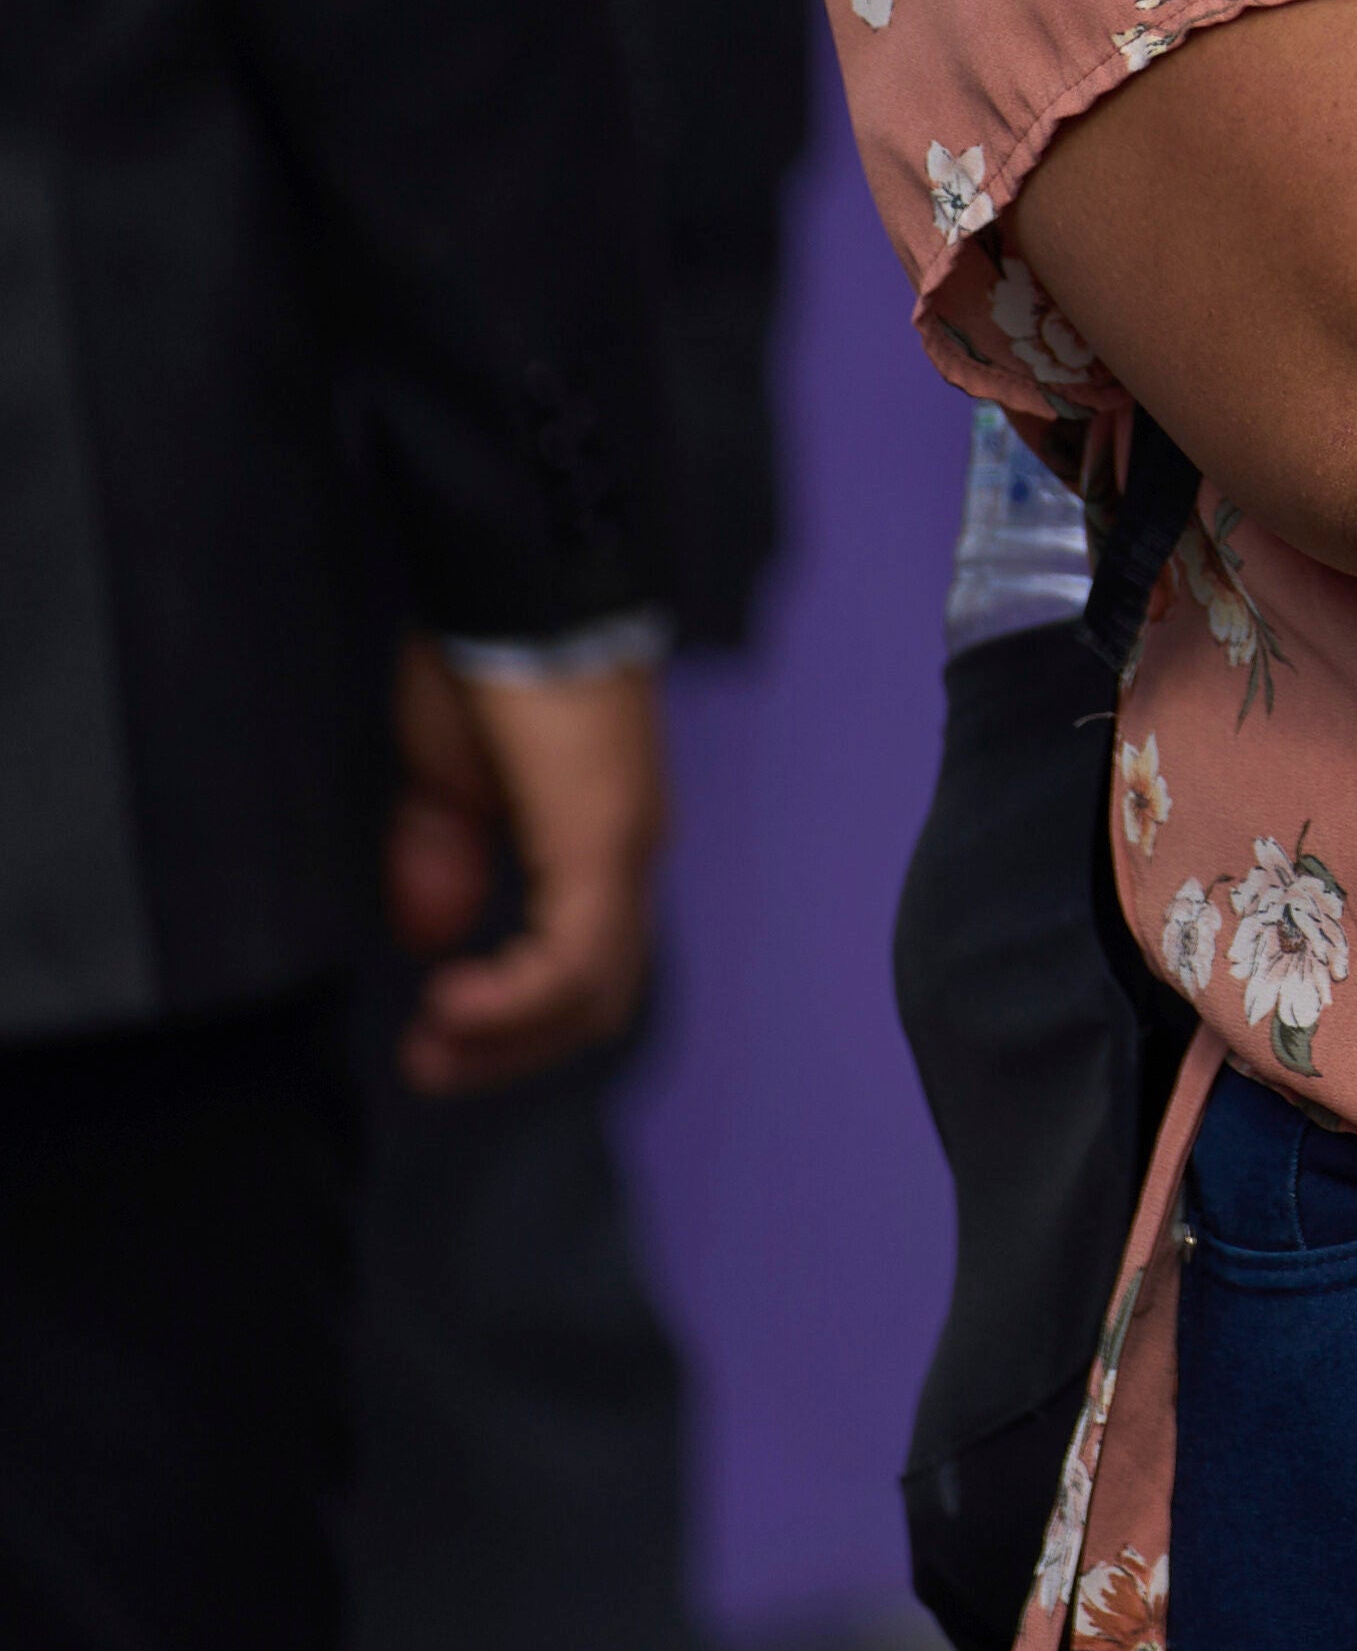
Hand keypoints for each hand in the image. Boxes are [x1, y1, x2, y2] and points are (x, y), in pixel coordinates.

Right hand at [387, 641, 666, 1094]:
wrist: (514, 585)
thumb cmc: (482, 667)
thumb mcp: (447, 781)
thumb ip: (446, 859)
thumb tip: (437, 938)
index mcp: (597, 843)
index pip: (585, 968)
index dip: (514, 1022)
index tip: (432, 1040)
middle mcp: (630, 852)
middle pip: (600, 997)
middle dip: (512, 1050)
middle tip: (431, 1065)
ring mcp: (627, 844)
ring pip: (596, 987)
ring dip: (512, 1037)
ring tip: (436, 1046)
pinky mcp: (606, 834)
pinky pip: (578, 950)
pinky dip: (520, 996)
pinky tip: (455, 1001)